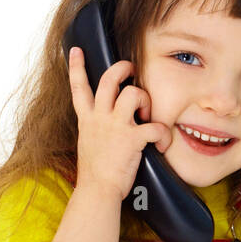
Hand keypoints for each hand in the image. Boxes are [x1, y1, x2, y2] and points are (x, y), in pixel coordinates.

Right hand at [68, 46, 171, 201]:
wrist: (97, 190)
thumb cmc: (95, 173)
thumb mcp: (88, 144)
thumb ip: (95, 129)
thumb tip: (104, 126)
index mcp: (87, 119)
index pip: (78, 87)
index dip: (76, 66)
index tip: (77, 50)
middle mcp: (100, 117)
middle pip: (109, 79)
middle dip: (123, 68)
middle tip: (132, 69)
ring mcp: (115, 126)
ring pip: (133, 93)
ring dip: (145, 100)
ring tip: (147, 114)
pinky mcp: (132, 138)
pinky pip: (155, 127)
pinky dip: (164, 135)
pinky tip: (162, 145)